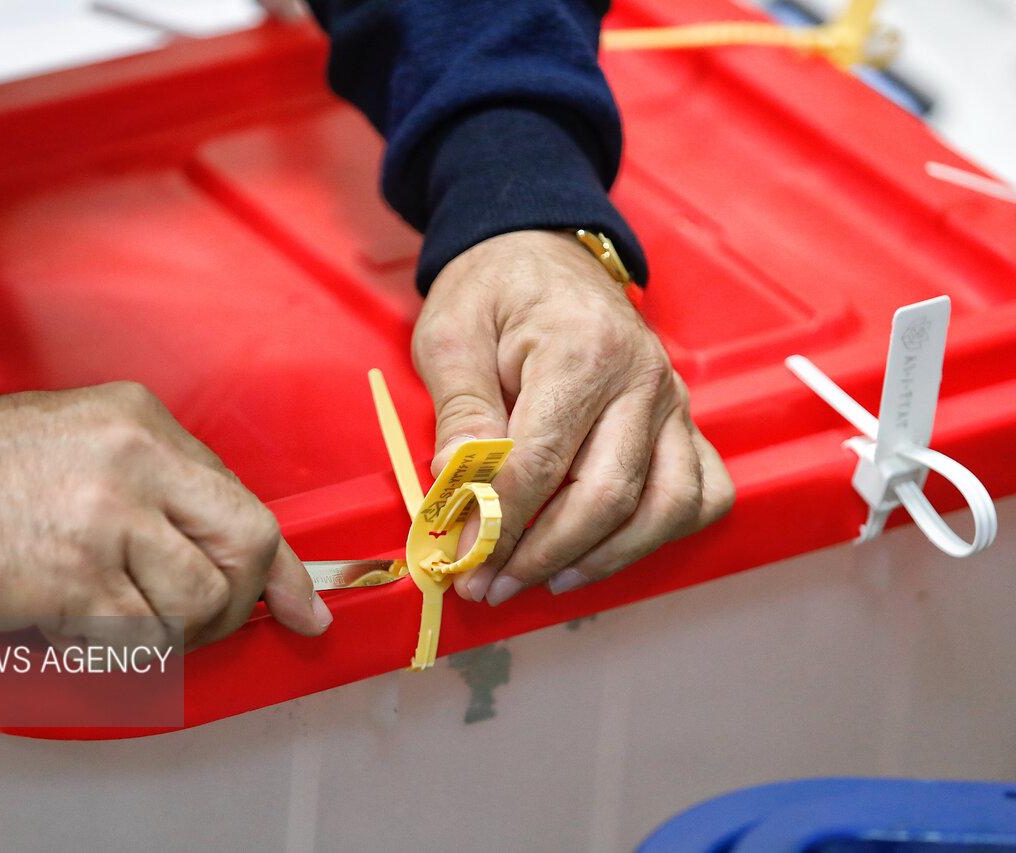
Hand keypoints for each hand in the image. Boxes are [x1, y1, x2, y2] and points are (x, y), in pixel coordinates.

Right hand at [0, 382, 330, 649]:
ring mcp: (105, 524)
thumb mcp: (97, 440)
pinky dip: (124, 647)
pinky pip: (136, 638)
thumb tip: (244, 554)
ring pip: (195, 606)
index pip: (248, 506)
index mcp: (148, 427)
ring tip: (132, 616)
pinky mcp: (70, 579)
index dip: (281, 570)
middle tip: (208, 618)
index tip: (303, 609)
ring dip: (176, 632)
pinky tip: (89, 622)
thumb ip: (174, 490)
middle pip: (245, 551)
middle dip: (239, 603)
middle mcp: (138, 467)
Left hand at [413, 230, 733, 604]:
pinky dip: (663, 533)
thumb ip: (459, 409)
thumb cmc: (493, 292)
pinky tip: (608, 549)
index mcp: (582, 350)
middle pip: (608, 495)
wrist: (542, 250)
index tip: (462, 562)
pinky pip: (701, 492)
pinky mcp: (685, 420)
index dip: (500, 524)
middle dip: (544, 555)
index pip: (542, 461)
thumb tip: (458, 484)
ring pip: (665, 507)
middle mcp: (643, 379)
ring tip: (545, 580)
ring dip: (605, 559)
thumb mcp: (451, 335)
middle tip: (491, 586)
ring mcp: (673, 402)